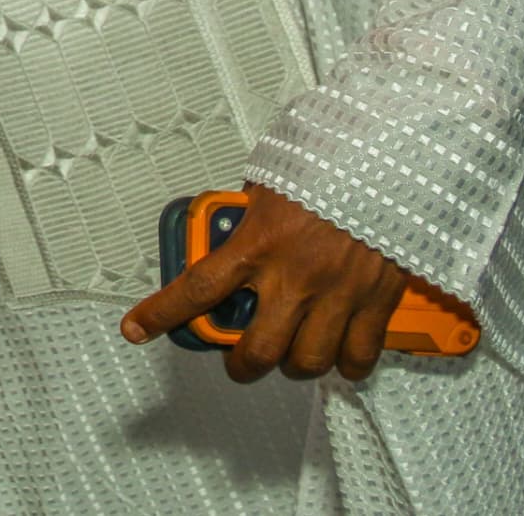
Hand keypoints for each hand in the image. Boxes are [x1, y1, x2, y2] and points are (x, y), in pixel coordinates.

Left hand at [121, 185, 413, 382]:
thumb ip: (248, 215)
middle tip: (240, 360)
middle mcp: (295, 275)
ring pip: (306, 361)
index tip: (136, 329)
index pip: (198, 289)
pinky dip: (346, 365)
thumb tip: (230, 229)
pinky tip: (338, 355)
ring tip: (291, 354)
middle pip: (258, 350)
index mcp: (258, 241)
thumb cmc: (325, 163)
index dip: (161, 315)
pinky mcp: (376, 301)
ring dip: (292, 365)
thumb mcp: (269, 183)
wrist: (386, 158)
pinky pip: (358, 356)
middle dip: (242, 364)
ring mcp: (337, 293)